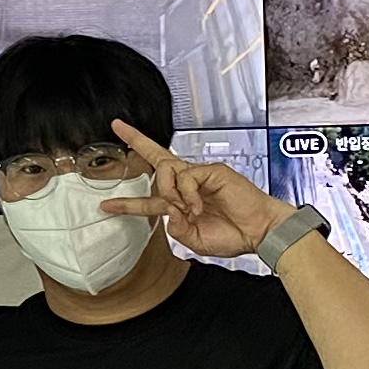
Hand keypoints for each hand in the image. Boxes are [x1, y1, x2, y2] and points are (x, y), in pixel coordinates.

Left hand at [107, 120, 283, 259]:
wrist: (260, 232)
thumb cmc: (234, 235)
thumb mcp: (195, 241)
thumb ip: (176, 228)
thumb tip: (168, 212)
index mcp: (184, 201)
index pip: (153, 195)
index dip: (129, 201)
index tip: (108, 204)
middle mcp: (190, 184)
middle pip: (158, 159)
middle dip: (137, 142)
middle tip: (119, 127)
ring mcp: (201, 175)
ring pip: (167, 170)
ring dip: (168, 192)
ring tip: (185, 210)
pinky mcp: (213, 171)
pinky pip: (187, 177)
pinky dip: (188, 194)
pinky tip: (198, 207)